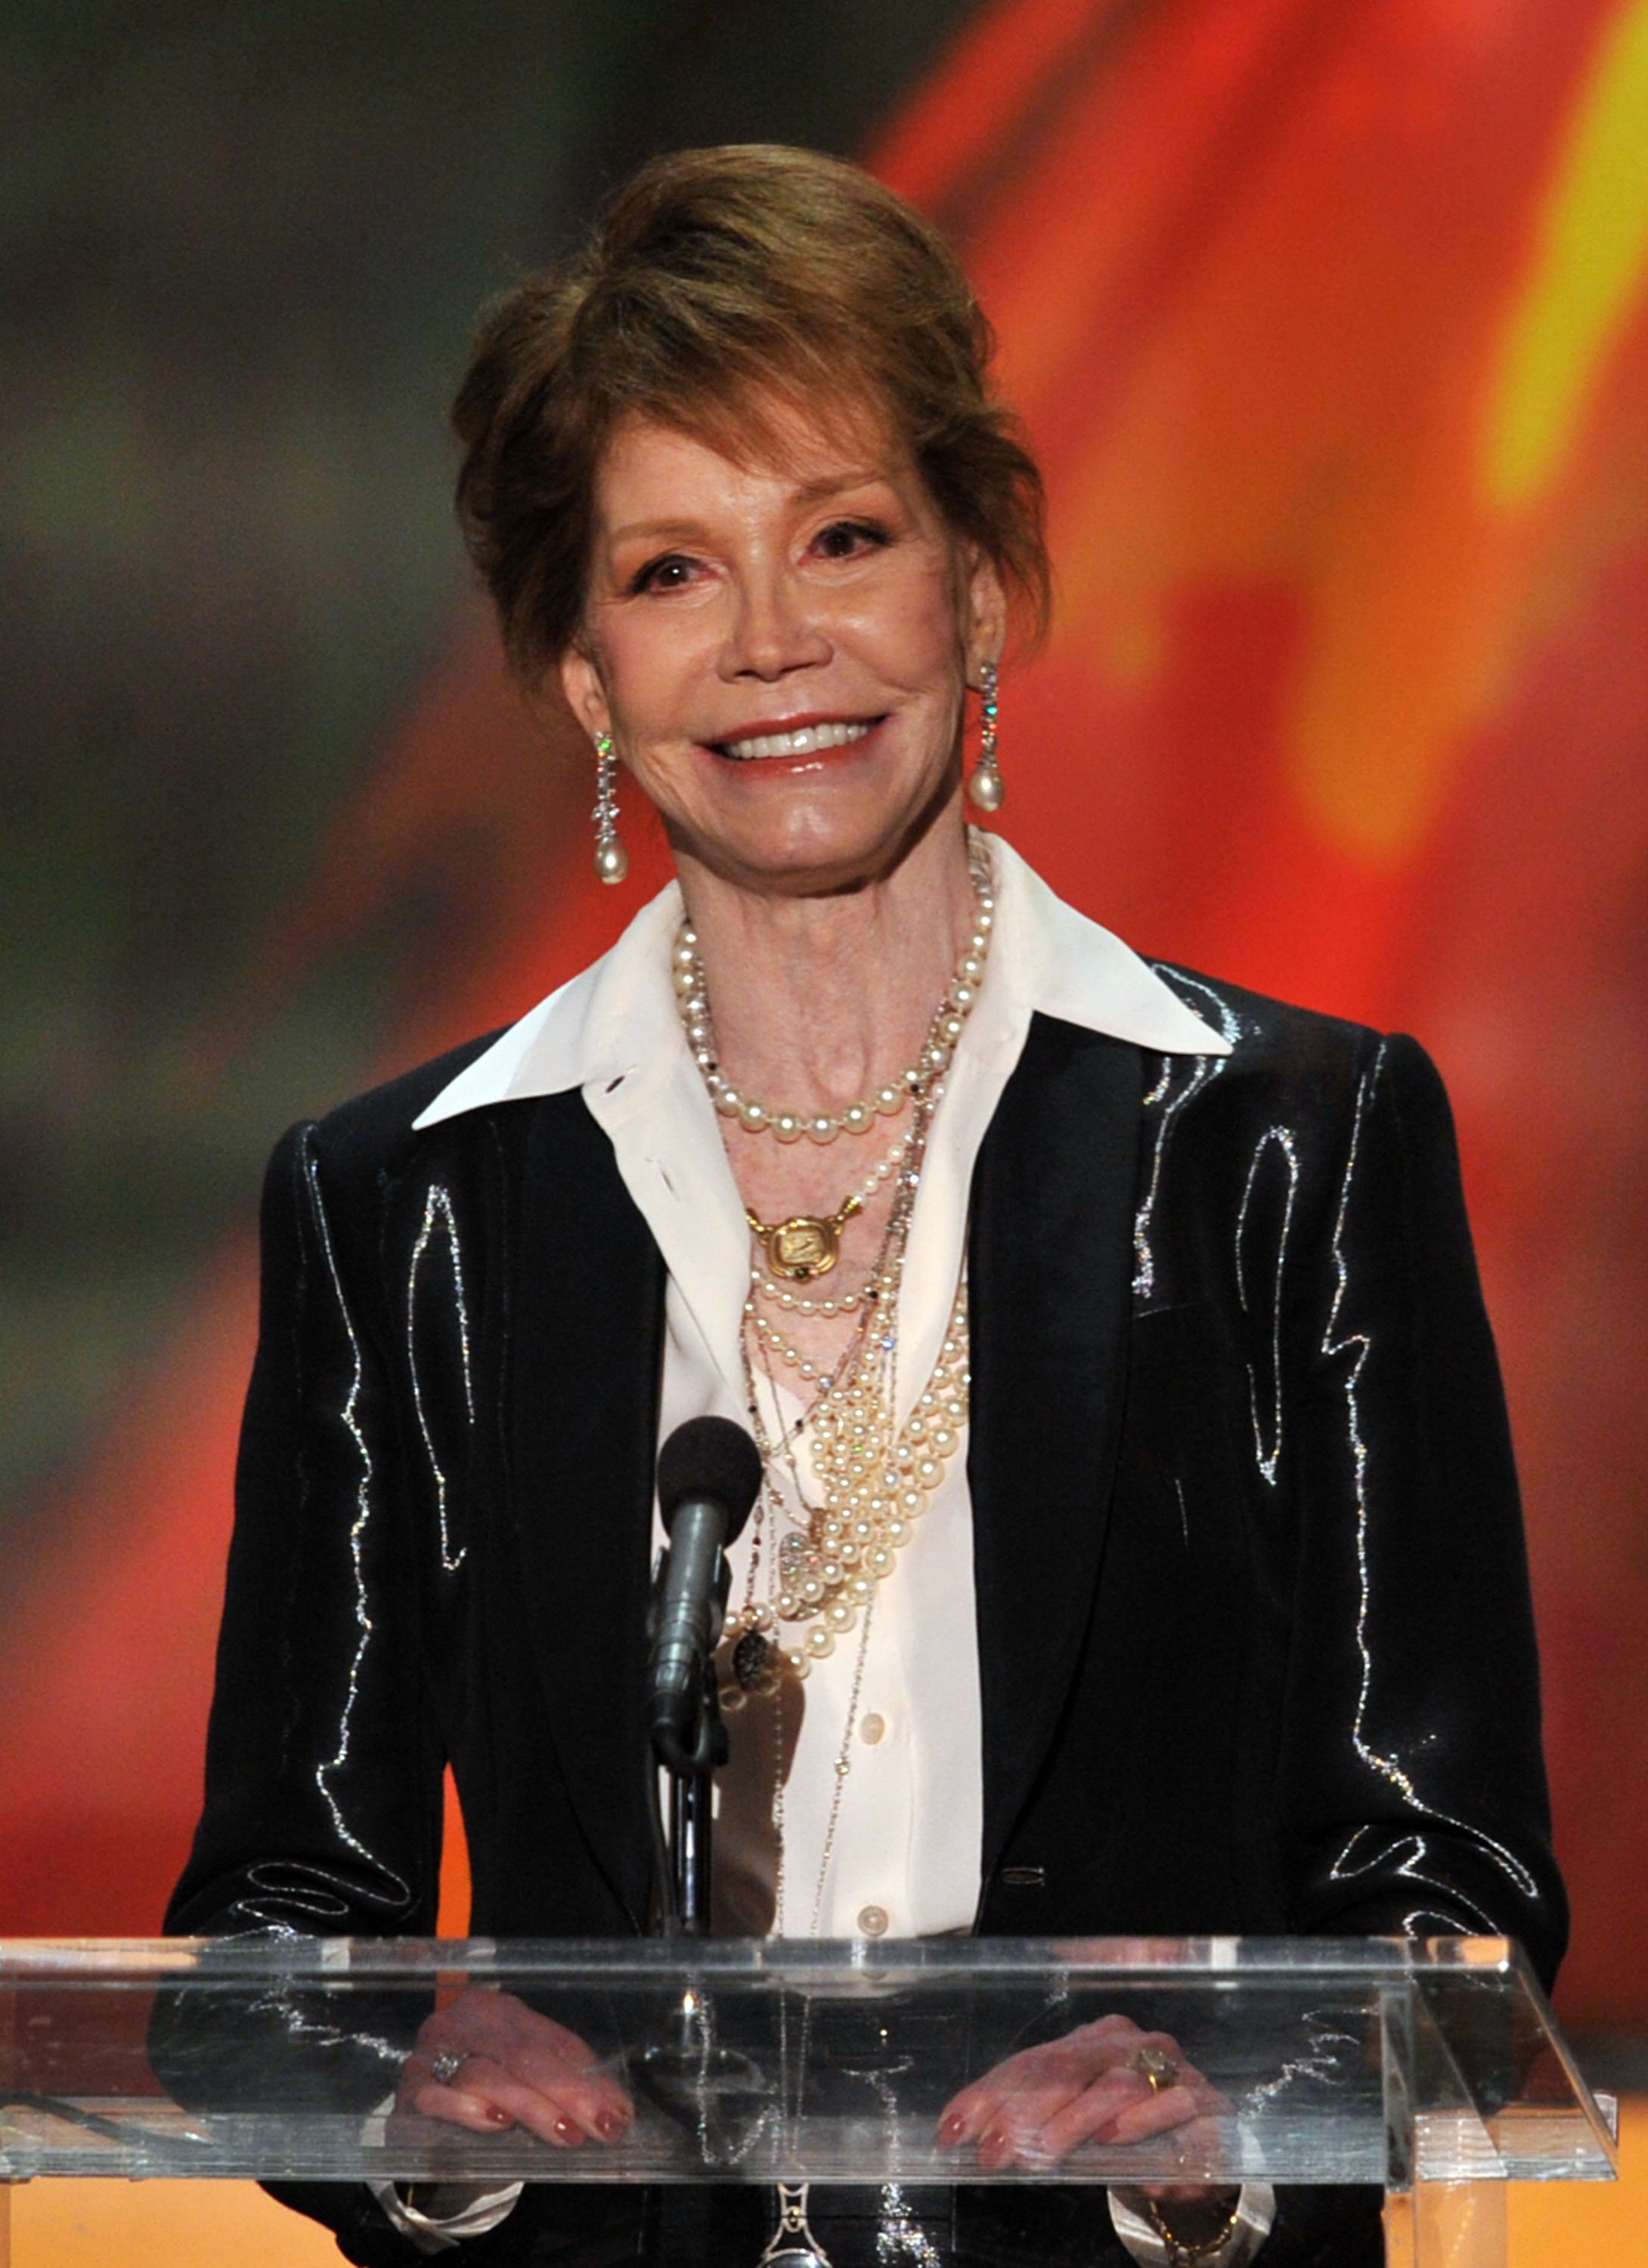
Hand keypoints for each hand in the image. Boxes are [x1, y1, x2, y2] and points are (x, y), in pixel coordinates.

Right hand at [393, 1988, 632, 2148]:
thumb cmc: (488, 2100)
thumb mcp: (528, 2086)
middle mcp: (462, 2022)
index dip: (587, 2075)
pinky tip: (497, 2123)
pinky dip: (469, 2108)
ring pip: (487, 2073)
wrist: (429, 2133)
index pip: (548, 2038)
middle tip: (601, 2127)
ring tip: (565, 2132)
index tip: (618, 2112)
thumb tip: (618, 2111)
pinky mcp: (408, 2091)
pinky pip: (437, 2096)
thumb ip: (565, 2086)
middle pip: (522, 2053)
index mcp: (497, 2011)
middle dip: (568, 2092)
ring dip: (531, 2105)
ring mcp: (431, 2054)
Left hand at [937, 2012, 1227, 2179]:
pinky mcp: (1203, 2099)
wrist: (1197, 2155)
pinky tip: (1110, 2138)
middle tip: (993, 2149)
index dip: (992, 2094)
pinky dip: (1139, 2120)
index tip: (955, 2128)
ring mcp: (1167, 2066)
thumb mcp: (1069, 2124)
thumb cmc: (1126, 2133)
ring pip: (1113, 2084)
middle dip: (1023, 2110)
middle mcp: (1128, 2043)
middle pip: (1067, 2067)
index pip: (1034, 2061)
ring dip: (1072, 2121)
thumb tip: (956, 2128)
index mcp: (1092, 2040)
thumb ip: (1023, 2120)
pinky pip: (1171, 2101)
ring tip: (1042, 2152)